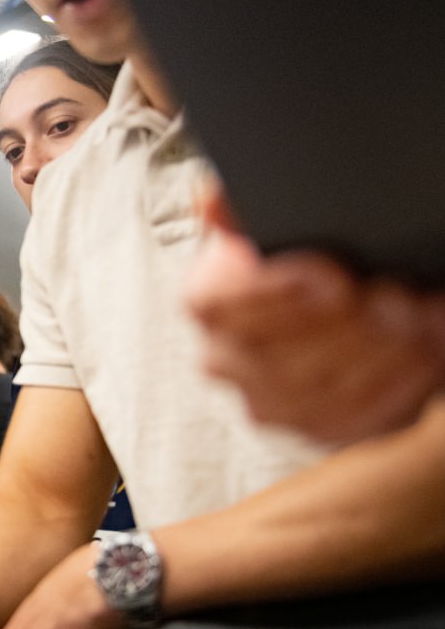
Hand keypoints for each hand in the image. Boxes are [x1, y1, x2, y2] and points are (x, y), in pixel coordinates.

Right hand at [186, 184, 444, 443]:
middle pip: (274, 359)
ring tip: (419, 314)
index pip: (217, 308)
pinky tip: (428, 345)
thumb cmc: (311, 257)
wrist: (349, 306)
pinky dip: (402, 382)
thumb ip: (243, 207)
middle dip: (343, 327)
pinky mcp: (323, 430)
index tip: (332, 274)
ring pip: (322, 394)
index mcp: (206, 303)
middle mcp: (225, 362)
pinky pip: (361, 419)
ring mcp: (272, 404)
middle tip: (393, 296)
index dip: (274, 294)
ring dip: (380, 355)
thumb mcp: (274, 221)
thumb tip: (213, 198)